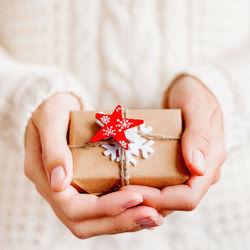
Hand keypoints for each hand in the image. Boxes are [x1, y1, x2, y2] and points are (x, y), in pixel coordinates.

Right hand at [24, 92, 163, 238]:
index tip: (135, 197)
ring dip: (126, 221)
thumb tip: (59, 183)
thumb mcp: (50, 119)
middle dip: (120, 221)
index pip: (72, 207)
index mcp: (45, 179)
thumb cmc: (51, 109)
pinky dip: (124, 212)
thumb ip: (53, 150)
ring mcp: (71, 192)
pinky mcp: (85, 187)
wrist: (55, 107)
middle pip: (86, 223)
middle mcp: (57, 192)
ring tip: (155, 216)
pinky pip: (103, 210)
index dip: (104, 207)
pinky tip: (145, 207)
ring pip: (96, 221)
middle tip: (153, 215)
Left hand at [119, 75, 226, 215]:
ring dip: (142, 198)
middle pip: (173, 202)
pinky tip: (125, 182)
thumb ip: (199, 135)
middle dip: (146, 202)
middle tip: (118, 193)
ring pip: (165, 198)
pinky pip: (159, 184)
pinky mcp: (175, 166)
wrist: (188, 90)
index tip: (131, 191)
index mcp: (210, 162)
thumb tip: (197, 168)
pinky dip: (143, 187)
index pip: (188, 197)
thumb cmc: (195, 94)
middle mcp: (199, 173)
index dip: (159, 200)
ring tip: (117, 190)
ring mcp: (187, 171)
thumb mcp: (197, 107)